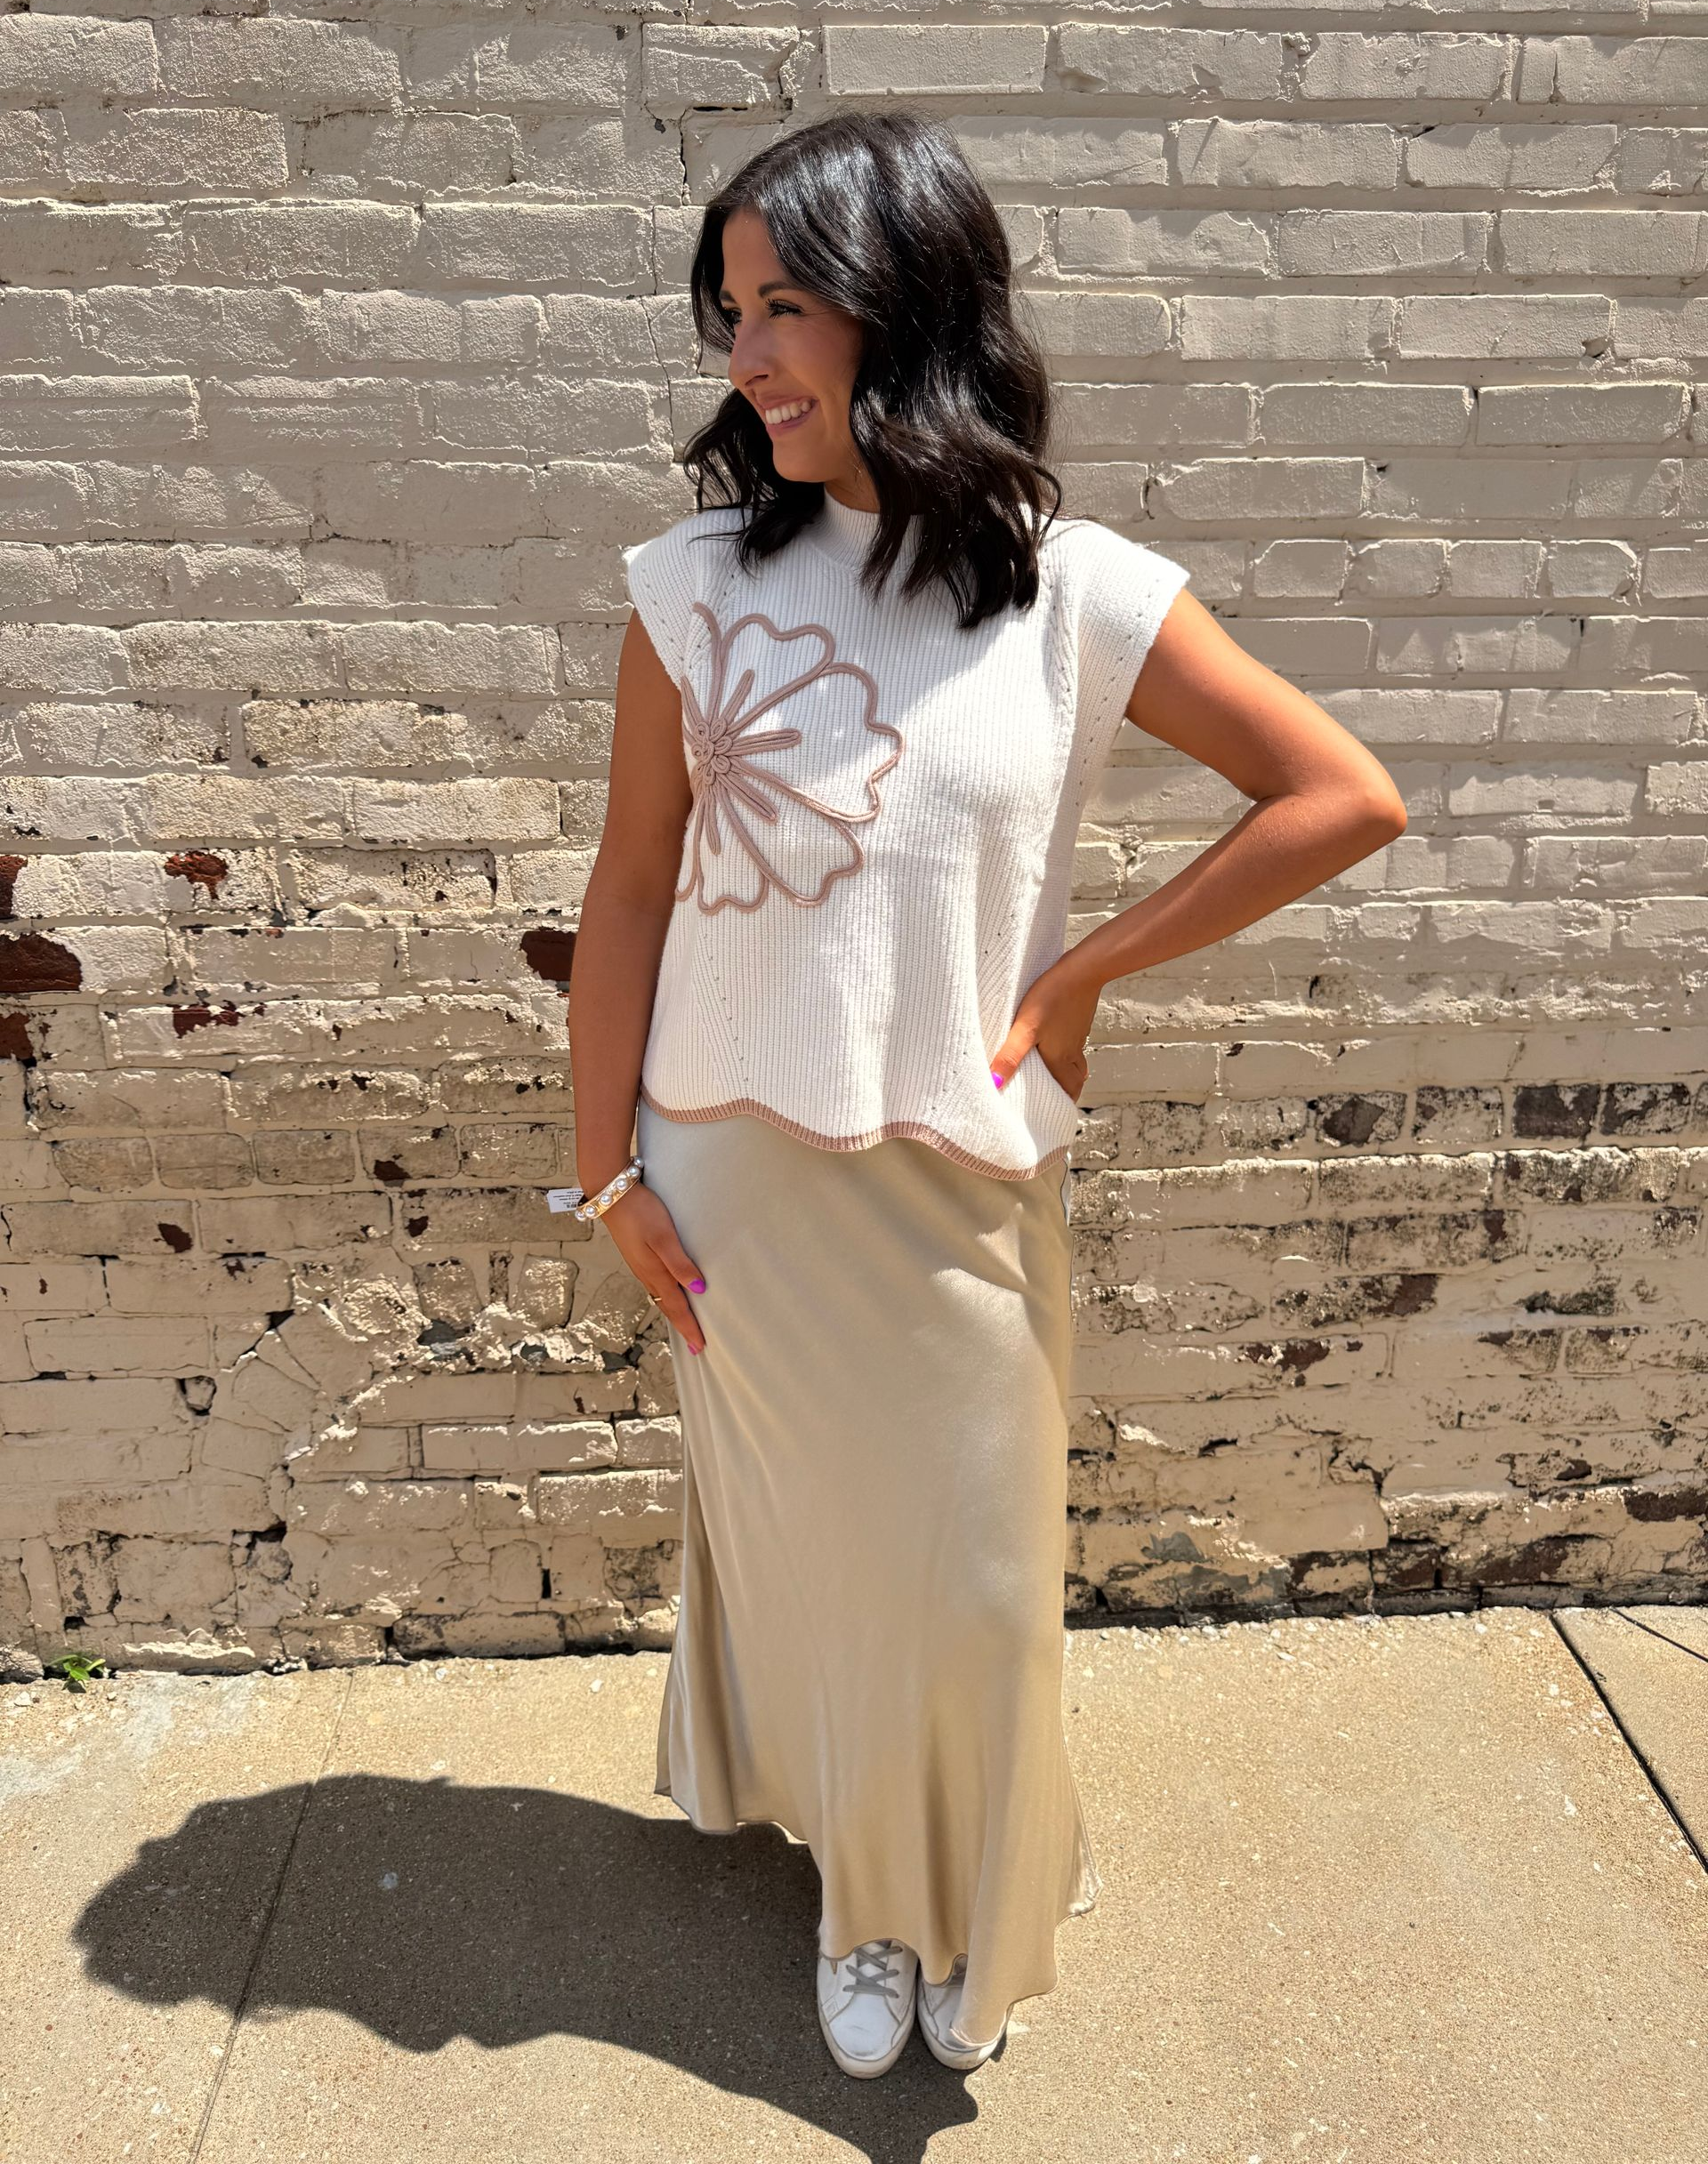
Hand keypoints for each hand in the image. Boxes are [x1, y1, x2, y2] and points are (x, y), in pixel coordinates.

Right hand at [594, 1182, 707, 1354]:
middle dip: (682, 1325)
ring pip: (660, 1297)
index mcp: (654, 1272)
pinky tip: (669, 1293)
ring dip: (673, 1312)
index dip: (689, 1327)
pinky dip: (665, 1297)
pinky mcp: (637, 1255)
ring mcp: (640, 1265)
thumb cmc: (640, 1212)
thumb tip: (699, 1289)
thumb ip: (680, 1263)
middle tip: (695, 1344)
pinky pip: (654, 1285)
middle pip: (667, 1306)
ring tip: (685, 1324)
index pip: (677, 1307)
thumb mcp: (664, 1236)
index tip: (700, 1346)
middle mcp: (646, 1273)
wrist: (611, 1193)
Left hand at [989, 961, 1101, 1103]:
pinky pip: (1074, 1039)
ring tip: (1054, 1071)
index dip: (1065, 1102)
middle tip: (1055, 1095)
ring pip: (1076, 1059)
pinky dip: (1066, 1047)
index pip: (1069, 1089)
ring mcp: (1077, 1032)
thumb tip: (993, 1083)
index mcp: (1060, 1058)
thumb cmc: (1052, 998)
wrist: (1081, 970)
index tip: (1057, 1111)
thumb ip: (1009, 1056)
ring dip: (1068, 1069)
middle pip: (1075, 1078)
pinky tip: (1054, 1038)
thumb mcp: (1024, 1029)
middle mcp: (1072, 1049)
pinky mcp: (1077, 1017)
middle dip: (1067, 1089)